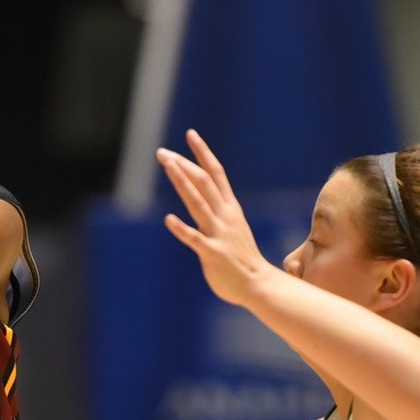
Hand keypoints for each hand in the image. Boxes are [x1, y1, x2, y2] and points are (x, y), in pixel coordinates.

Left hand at [156, 130, 269, 307]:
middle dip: (183, 165)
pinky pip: (195, 239)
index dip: (202, 153)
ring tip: (168, 166)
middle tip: (162, 152)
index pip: (216, 173)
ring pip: (198, 203)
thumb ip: (219, 214)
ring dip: (182, 183)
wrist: (257, 284)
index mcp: (229, 208)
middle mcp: (224, 216)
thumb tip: (205, 201)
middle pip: (203, 182)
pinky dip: (182, 229)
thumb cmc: (241, 258)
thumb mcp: (232, 229)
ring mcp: (218, 233)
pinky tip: (168, 220)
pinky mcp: (212, 253)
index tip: (190, 135)